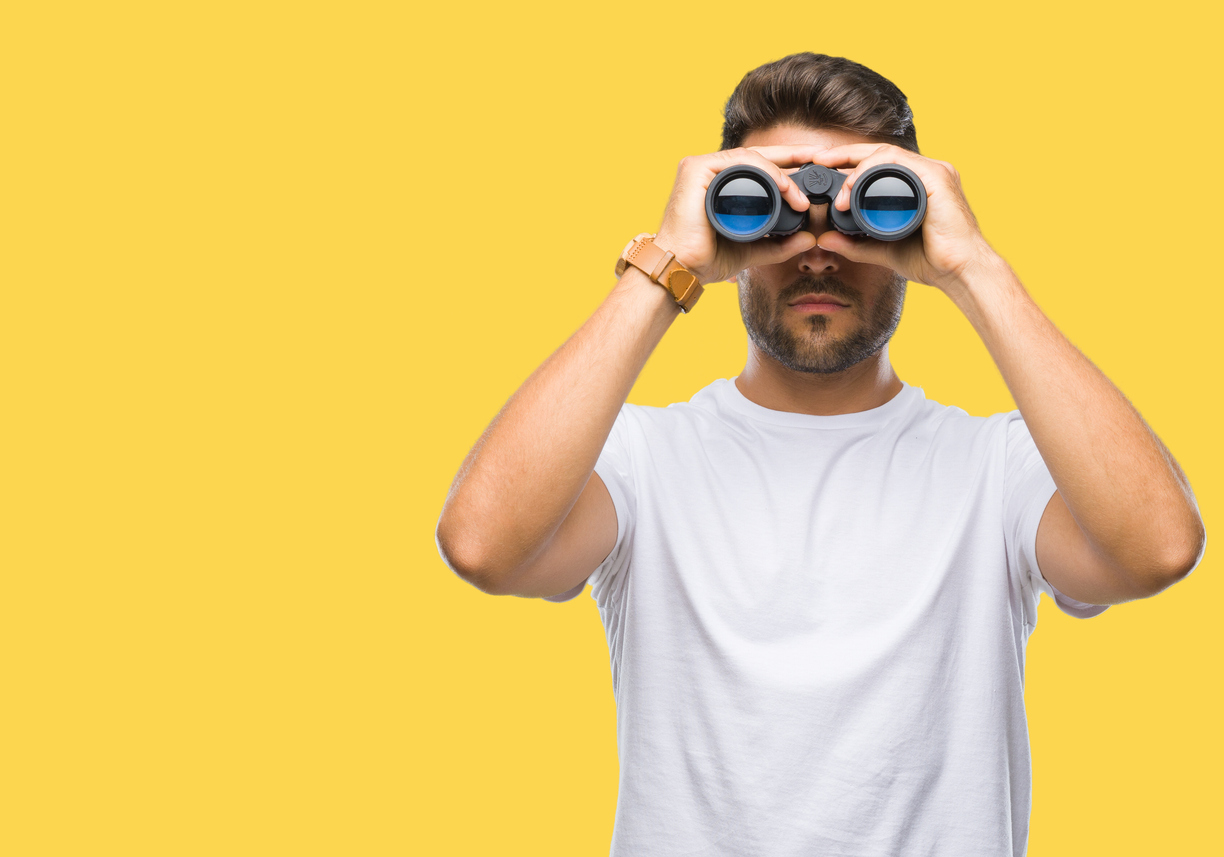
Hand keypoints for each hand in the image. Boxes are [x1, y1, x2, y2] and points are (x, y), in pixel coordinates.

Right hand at [653, 146, 826, 284]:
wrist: (681, 269)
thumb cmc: (706, 258)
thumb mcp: (752, 249)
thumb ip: (779, 244)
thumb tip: (810, 239)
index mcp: (721, 182)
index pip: (761, 167)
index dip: (790, 164)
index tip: (817, 167)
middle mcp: (711, 170)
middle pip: (759, 157)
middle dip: (794, 156)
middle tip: (822, 160)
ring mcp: (702, 167)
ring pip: (753, 159)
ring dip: (782, 173)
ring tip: (801, 197)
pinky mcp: (696, 169)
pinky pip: (739, 162)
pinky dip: (764, 171)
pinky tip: (783, 186)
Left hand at [805, 144, 998, 291]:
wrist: (960, 272)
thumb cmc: (932, 260)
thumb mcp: (884, 249)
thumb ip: (855, 244)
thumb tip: (824, 239)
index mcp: (916, 183)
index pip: (878, 162)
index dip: (848, 161)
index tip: (821, 168)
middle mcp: (927, 171)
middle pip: (879, 152)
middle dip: (844, 154)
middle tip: (817, 162)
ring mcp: (934, 171)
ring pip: (885, 155)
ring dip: (854, 168)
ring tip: (835, 191)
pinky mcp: (937, 178)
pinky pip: (897, 163)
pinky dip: (870, 173)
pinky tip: (852, 190)